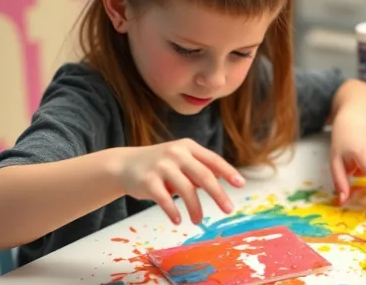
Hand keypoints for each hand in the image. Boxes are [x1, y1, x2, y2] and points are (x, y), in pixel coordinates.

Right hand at [116, 138, 244, 224]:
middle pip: (203, 175)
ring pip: (186, 190)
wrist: (124, 165)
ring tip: (198, 219)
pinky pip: (165, 200)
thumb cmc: (159, 165)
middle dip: (218, 194)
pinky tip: (178, 220)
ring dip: (195, 208)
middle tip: (229, 209)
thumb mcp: (180, 160)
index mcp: (188, 147)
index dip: (228, 172)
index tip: (241, 185)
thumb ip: (198, 170)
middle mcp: (176, 153)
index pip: (213, 160)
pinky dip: (174, 212)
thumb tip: (221, 187)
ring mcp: (161, 166)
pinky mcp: (147, 181)